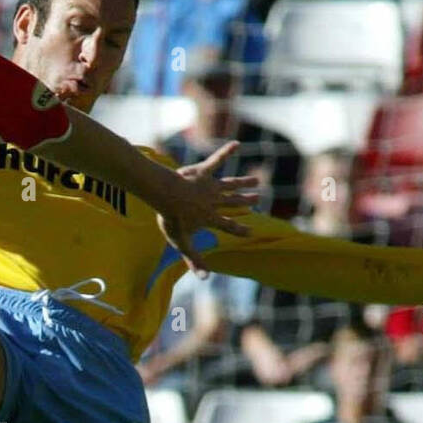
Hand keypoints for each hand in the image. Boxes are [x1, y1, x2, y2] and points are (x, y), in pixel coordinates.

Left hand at [156, 141, 257, 273]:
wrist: (164, 194)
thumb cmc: (171, 218)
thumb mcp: (182, 242)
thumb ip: (194, 259)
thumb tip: (205, 279)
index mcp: (210, 218)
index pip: (229, 226)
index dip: (240, 230)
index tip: (251, 232)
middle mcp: (214, 202)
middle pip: (233, 203)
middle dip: (246, 201)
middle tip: (258, 198)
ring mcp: (210, 186)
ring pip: (231, 185)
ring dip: (243, 183)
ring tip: (256, 180)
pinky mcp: (203, 171)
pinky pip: (217, 160)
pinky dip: (226, 152)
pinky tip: (236, 144)